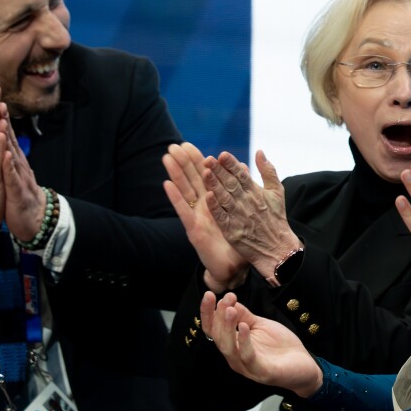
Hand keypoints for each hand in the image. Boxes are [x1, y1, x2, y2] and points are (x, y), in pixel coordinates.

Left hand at [2, 110, 46, 241]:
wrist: (34, 220)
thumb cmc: (21, 194)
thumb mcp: (14, 170)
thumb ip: (11, 152)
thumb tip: (5, 133)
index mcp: (14, 159)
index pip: (4, 133)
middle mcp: (18, 164)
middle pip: (8, 138)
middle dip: (1, 118)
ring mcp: (19, 177)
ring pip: (11, 154)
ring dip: (6, 137)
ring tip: (0, 119)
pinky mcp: (18, 192)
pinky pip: (12, 178)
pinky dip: (9, 166)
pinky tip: (6, 154)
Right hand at [162, 143, 247, 291]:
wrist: (234, 266)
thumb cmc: (237, 239)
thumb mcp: (241, 211)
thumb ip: (243, 188)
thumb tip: (244, 166)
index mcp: (215, 200)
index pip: (204, 176)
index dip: (196, 161)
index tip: (188, 144)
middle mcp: (203, 206)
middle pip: (191, 180)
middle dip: (182, 163)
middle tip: (173, 145)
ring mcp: (197, 217)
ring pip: (185, 191)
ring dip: (175, 174)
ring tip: (167, 158)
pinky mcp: (194, 229)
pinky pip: (184, 210)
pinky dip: (175, 197)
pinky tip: (167, 184)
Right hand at [200, 291, 322, 397]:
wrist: (304, 365)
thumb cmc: (280, 346)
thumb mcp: (261, 325)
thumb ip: (245, 315)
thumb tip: (228, 300)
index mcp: (233, 345)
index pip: (213, 329)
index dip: (208, 313)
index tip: (209, 294)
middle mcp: (236, 357)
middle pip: (218, 337)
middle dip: (217, 317)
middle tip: (224, 298)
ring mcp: (247, 367)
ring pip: (229, 348)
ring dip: (227, 327)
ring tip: (230, 310)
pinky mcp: (262, 373)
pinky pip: (249, 357)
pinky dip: (245, 341)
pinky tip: (244, 326)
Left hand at [203, 150, 299, 278]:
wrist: (277, 249)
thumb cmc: (276, 218)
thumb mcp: (277, 192)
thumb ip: (268, 171)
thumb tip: (259, 151)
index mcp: (257, 192)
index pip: (242, 175)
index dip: (231, 164)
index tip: (222, 154)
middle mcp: (247, 203)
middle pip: (231, 184)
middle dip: (219, 171)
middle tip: (208, 160)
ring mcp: (239, 217)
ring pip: (224, 198)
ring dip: (215, 185)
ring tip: (205, 173)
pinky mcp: (232, 231)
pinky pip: (222, 217)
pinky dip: (215, 207)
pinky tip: (207, 197)